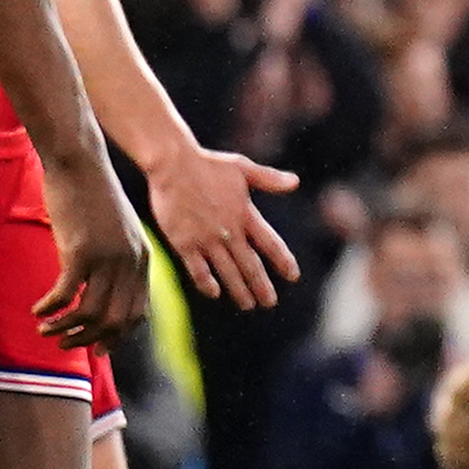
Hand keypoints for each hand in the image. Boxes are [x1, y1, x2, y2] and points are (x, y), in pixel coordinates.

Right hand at [34, 152, 156, 350]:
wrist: (79, 161)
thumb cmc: (91, 194)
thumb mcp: (115, 230)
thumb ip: (115, 260)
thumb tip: (98, 291)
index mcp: (142, 259)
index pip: (137, 313)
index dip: (117, 337)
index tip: (97, 349)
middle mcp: (130, 262)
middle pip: (115, 320)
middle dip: (89, 340)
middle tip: (64, 344)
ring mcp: (107, 258)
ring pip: (89, 313)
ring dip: (65, 329)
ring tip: (45, 330)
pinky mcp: (81, 251)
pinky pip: (65, 296)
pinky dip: (50, 309)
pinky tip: (37, 310)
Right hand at [141, 139, 302, 307]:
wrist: (173, 164)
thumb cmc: (208, 164)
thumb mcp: (242, 167)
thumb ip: (269, 179)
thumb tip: (295, 182)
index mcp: (245, 213)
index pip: (270, 243)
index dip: (283, 261)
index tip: (293, 276)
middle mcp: (228, 231)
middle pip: (250, 265)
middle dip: (261, 286)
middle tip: (270, 302)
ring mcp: (206, 239)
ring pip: (227, 272)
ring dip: (239, 290)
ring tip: (248, 305)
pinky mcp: (184, 243)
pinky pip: (198, 270)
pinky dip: (207, 283)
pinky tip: (215, 293)